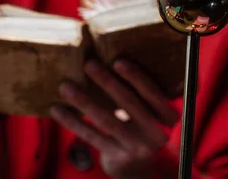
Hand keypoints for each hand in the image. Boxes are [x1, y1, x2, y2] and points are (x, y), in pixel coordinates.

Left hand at [50, 59, 179, 178]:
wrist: (146, 169)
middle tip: (89, 64)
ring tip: (65, 86)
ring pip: (106, 120)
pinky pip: (92, 136)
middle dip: (107, 82)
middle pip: (128, 103)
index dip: (135, 77)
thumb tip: (110, 59)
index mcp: (169, 116)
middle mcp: (157, 133)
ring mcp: (137, 148)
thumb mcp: (154, 114)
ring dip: (83, 101)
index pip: (153, 93)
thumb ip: (142, 95)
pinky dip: (73, 122)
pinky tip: (58, 110)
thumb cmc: (145, 128)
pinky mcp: (118, 158)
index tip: (117, 60)